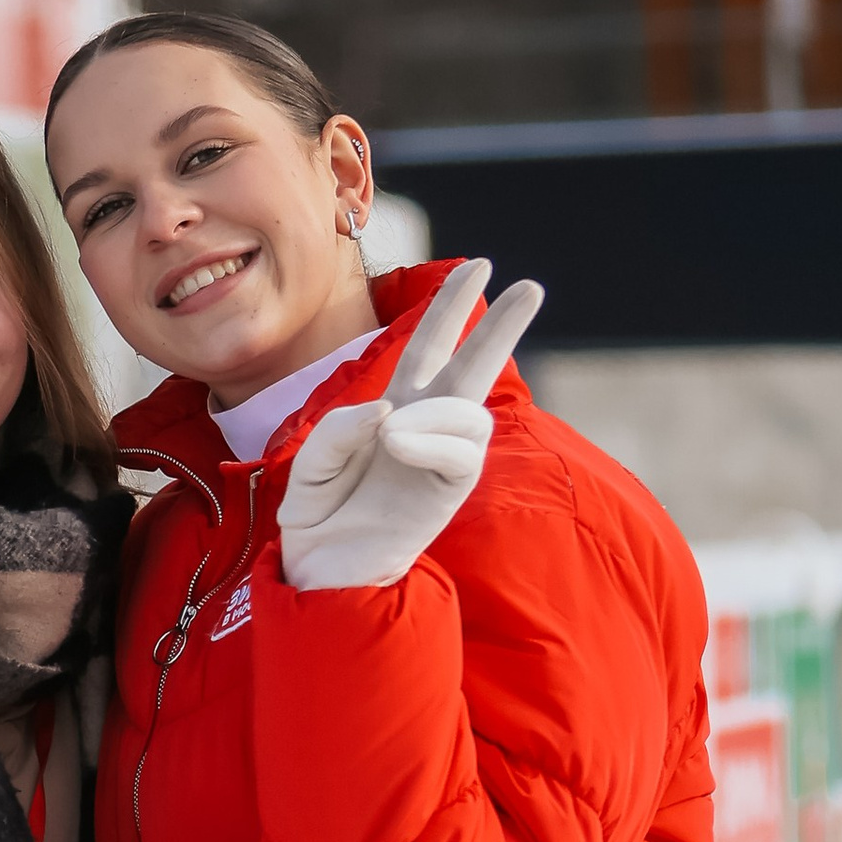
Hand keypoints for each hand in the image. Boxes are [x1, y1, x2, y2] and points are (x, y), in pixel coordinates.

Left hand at [276, 260, 543, 594]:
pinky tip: (402, 444)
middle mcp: (425, 428)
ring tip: (393, 433)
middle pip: (474, 365)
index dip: (451, 307)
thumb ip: (338, 430)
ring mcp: (441, 461)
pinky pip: (463, 453)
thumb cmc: (318, 520)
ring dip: (435, 410)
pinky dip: (434, 439)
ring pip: (471, 411)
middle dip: (502, 325)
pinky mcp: (448, 494)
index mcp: (395, 410)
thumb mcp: (309, 465)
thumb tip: (390, 412)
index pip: (430, 347)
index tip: (478, 265)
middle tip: (531, 286)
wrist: (321, 575)